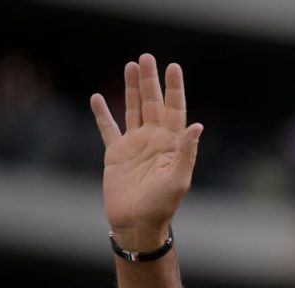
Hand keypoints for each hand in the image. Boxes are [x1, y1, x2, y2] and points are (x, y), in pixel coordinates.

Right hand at [90, 53, 202, 249]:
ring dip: (131, 89)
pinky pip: (108, 129)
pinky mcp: (116, 154)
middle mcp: (155, 140)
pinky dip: (102, 114)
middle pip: (153, 103)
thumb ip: (187, 152)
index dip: (174, 88)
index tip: (173, 67)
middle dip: (150, 81)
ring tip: (130, 65)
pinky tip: (97, 98)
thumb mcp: (179, 179)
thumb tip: (197, 125)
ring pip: (133, 110)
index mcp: (172, 144)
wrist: (137, 223)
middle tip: (147, 57)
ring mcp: (135, 145)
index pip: (176, 109)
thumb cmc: (162, 205)